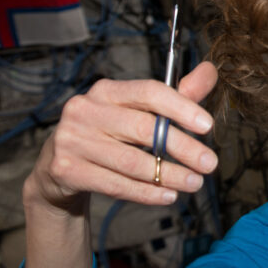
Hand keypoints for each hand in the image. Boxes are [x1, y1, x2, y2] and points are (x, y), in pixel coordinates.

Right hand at [26, 62, 219, 213]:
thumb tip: (210, 71)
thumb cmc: (110, 133)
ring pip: (132, 162)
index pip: (149, 92)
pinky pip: (116, 184)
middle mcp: (85, 111)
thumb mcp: (140, 111)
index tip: (208, 125)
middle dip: (183, 148)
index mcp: (106, 91)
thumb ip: (177, 95)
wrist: (57, 167)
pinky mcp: (66, 170)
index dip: (181, 107)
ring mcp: (73, 140)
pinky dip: (147, 192)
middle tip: (210, 164)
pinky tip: (169, 196)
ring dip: (169, 175)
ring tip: (195, 183)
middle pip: (144, 129)